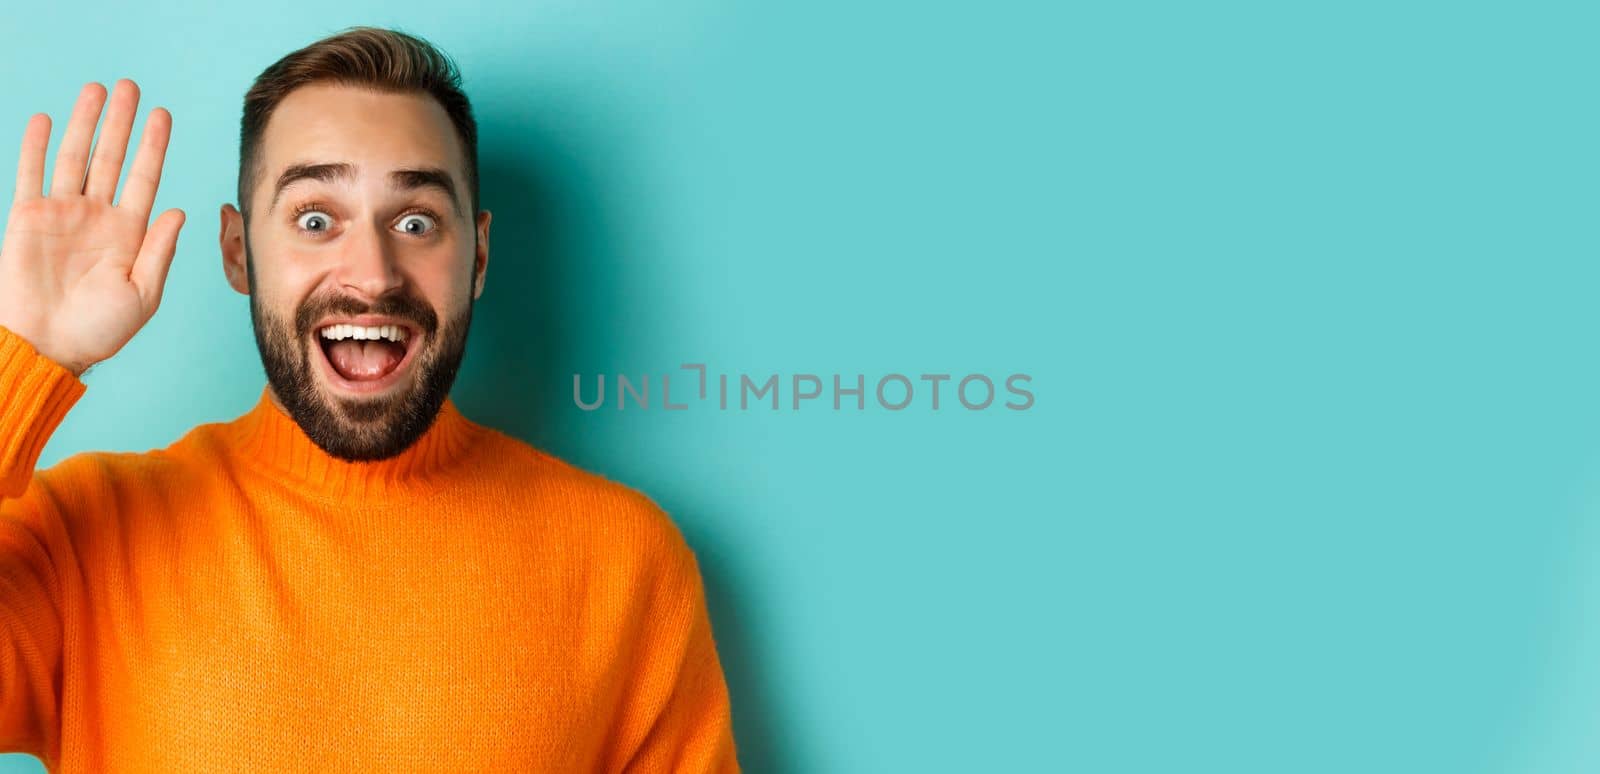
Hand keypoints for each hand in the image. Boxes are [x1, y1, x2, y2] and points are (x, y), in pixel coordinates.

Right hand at [0, 79, 183, 376]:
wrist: (49, 345)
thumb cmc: (99, 329)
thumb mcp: (142, 294)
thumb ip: (159, 251)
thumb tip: (178, 211)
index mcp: (130, 232)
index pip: (144, 178)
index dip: (153, 146)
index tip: (163, 115)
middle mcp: (97, 216)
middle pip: (111, 157)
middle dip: (122, 122)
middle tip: (131, 86)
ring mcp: (62, 214)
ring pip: (74, 157)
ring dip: (84, 123)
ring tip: (96, 90)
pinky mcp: (27, 218)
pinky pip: (31, 174)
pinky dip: (35, 146)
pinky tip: (44, 119)